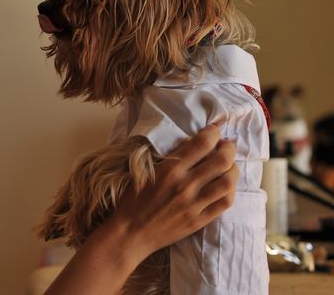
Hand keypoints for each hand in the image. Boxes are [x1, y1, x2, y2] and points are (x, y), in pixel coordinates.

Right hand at [46, 125, 237, 294]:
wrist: (131, 233)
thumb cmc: (132, 200)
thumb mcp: (143, 171)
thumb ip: (165, 157)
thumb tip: (187, 143)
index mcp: (170, 169)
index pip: (202, 144)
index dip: (214, 133)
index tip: (215, 130)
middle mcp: (185, 185)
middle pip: (221, 160)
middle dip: (229, 148)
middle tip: (227, 145)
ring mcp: (194, 204)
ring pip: (228, 181)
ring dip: (233, 169)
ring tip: (230, 165)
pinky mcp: (199, 220)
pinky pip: (225, 203)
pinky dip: (230, 191)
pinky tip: (226, 186)